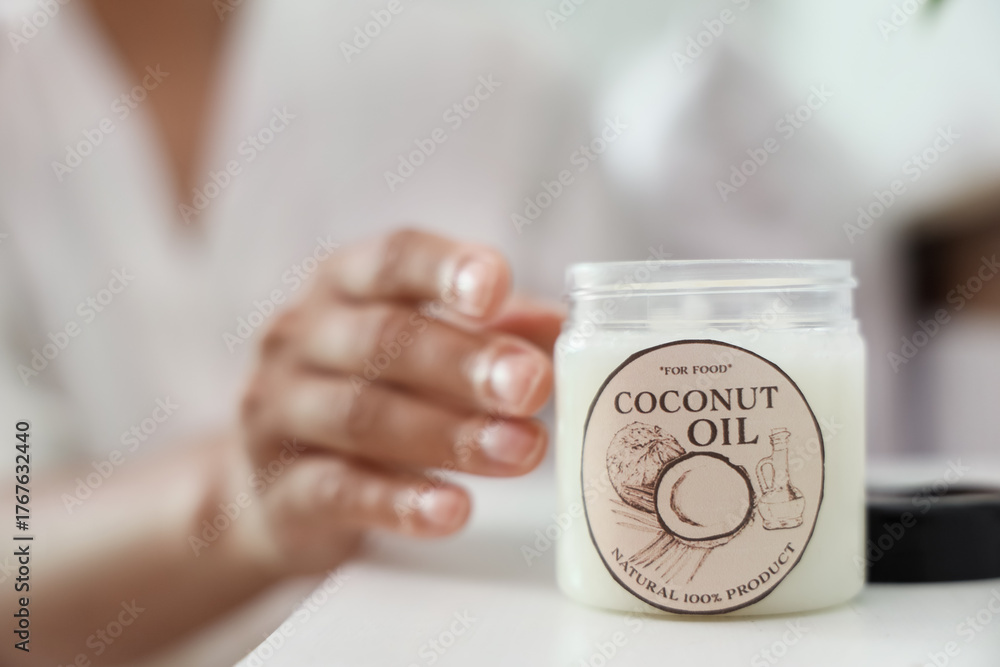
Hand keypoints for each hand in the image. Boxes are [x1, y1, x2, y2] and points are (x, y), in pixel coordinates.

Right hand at [232, 229, 560, 575]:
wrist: (275, 487)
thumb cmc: (368, 392)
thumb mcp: (420, 348)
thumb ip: (489, 332)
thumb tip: (562, 325)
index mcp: (342, 286)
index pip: (391, 261)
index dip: (444, 269)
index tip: (497, 286)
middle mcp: (300, 338)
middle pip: (382, 340)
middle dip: (463, 363)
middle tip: (531, 387)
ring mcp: (278, 412)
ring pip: (363, 416)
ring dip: (449, 435)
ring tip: (523, 452)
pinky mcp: (279, 489)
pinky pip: (337, 491)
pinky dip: (400, 502)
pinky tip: (454, 510)